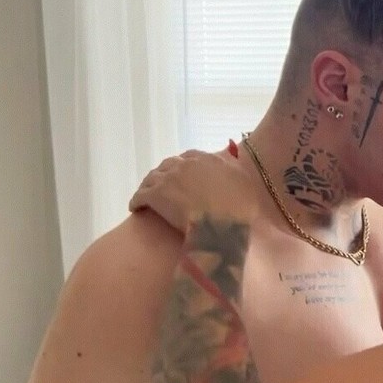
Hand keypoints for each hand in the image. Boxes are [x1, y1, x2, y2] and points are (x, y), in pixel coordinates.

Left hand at [129, 150, 257, 231]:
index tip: (187, 176)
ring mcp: (167, 179)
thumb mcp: (245, 183)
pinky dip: (137, 201)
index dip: (187, 166)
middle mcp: (185, 164)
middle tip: (167, 186)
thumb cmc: (240, 209)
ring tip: (149, 195)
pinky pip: (139, 196)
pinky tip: (136, 208)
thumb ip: (235, 168)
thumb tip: (229, 156)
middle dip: (167, 174)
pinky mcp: (153, 196)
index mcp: (208, 160)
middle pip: (169, 164)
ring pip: (151, 178)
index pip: (191, 156)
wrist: (221, 227)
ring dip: (150, 185)